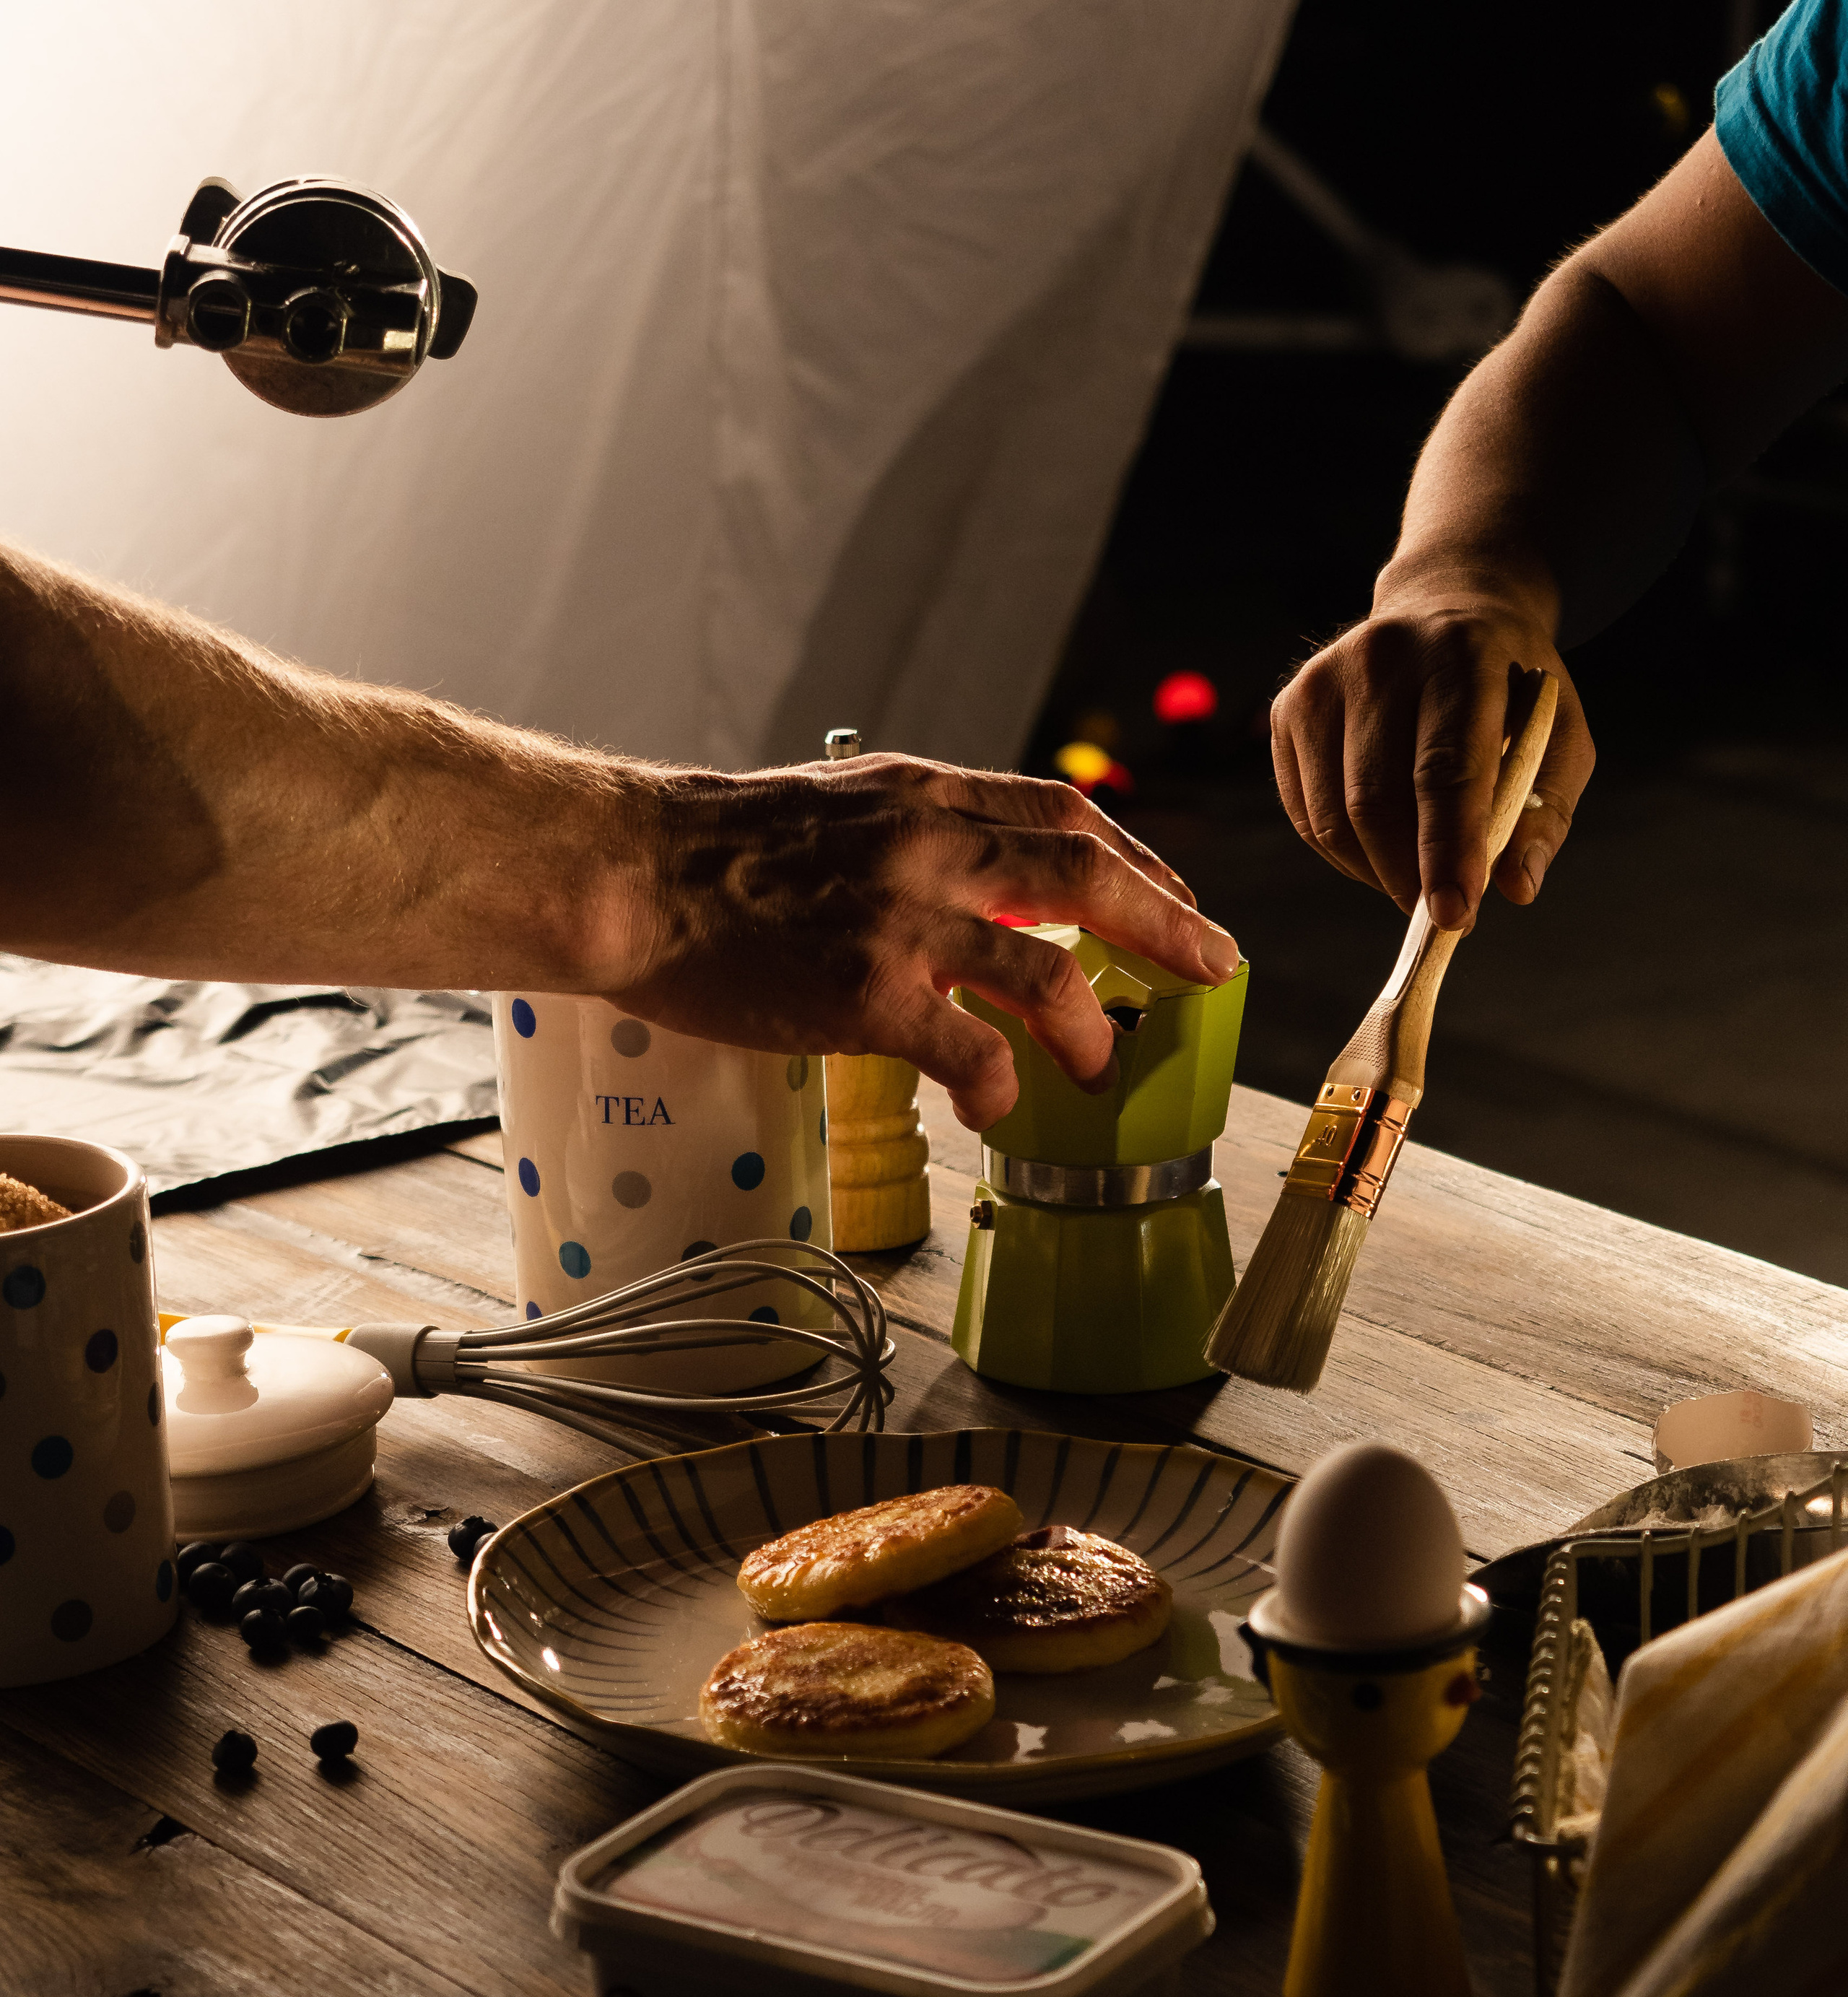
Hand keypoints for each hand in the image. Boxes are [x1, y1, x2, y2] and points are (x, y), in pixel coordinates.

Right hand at [591, 753, 1240, 1129]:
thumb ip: (909, 832)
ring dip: (1092, 1027)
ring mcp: (901, 921)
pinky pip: (970, 1050)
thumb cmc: (712, 847)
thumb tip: (966, 876)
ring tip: (1106, 1067)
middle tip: (1211, 969)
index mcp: (923, 793)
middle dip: (1166, 925)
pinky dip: (1001, 1085)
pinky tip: (998, 1107)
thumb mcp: (834, 805)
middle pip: (1085, 876)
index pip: (1061, 810)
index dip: (1135, 857)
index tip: (1173, 895)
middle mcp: (927, 846)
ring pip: (1047, 971)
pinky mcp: (865, 995)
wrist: (629, 872)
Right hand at [1269, 591, 1594, 928]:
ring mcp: (1322, 681)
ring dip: (1376, 873)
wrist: (1445, 612)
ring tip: (1416, 882)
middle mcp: (1380, 657)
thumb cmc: (1509, 687)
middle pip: (1377, 801)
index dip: (1448, 851)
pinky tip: (1381, 851)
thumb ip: (1545, 811)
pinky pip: (1306, 814)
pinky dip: (1344, 853)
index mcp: (1460, 653)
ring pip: (1333, 818)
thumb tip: (1516, 888)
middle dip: (1409, 877)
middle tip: (1443, 914)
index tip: (1456, 916)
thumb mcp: (1558, 735)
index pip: (1445, 769)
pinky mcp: (1288, 708)